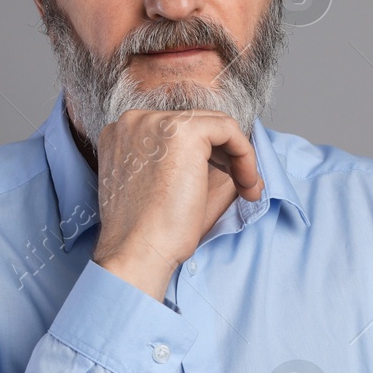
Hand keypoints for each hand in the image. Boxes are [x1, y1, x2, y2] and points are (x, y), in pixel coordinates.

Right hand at [92, 109, 262, 300]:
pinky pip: (229, 130)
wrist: (140, 251)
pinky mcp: (183, 130)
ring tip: (246, 190)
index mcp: (124, 135)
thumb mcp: (175, 188)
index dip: (211, 156)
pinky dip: (246, 155)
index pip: (179, 132)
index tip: (229, 182)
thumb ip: (201, 163)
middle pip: (199, 125)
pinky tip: (247, 184)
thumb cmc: (154, 232)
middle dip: (228, 157)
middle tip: (244, 188)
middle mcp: (135, 121)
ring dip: (240, 158)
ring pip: (216, 125)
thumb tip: (240, 154)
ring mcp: (155, 121)